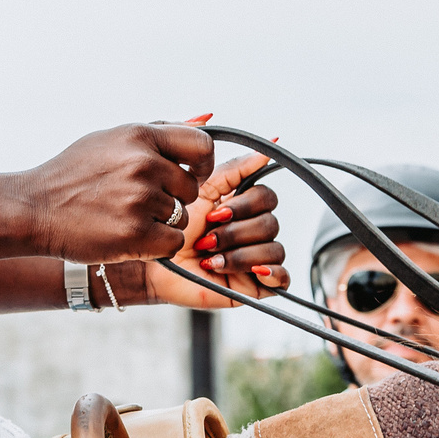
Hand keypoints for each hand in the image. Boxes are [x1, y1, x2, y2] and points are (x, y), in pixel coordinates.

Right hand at [19, 121, 216, 264]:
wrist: (33, 209)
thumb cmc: (73, 174)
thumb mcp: (110, 139)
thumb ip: (158, 132)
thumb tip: (206, 119)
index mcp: (139, 136)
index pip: (201, 145)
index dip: (203, 164)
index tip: (193, 175)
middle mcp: (143, 165)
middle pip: (190, 189)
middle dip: (173, 199)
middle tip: (140, 202)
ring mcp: (139, 200)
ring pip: (181, 218)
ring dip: (160, 223)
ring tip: (125, 217)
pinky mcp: (134, 235)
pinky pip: (172, 243)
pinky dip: (156, 245)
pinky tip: (130, 237)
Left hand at [149, 152, 286, 307]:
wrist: (155, 263)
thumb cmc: (173, 228)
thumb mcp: (202, 190)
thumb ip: (234, 169)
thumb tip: (266, 151)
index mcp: (243, 207)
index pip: (267, 197)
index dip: (243, 205)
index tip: (213, 213)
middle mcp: (254, 231)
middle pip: (271, 223)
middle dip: (234, 232)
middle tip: (207, 240)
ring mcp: (257, 258)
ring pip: (274, 249)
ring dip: (239, 254)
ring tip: (211, 259)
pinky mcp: (256, 285)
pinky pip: (283, 278)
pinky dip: (269, 272)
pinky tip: (246, 271)